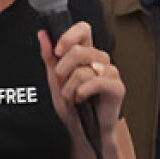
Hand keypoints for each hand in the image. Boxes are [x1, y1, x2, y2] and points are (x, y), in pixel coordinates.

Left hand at [38, 23, 123, 143]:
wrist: (83, 129)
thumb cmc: (72, 104)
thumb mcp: (54, 79)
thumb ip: (49, 56)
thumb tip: (42, 34)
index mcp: (86, 53)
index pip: (83, 29)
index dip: (69, 36)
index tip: (57, 52)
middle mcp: (99, 59)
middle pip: (78, 50)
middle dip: (62, 71)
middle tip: (63, 83)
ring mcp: (110, 72)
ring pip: (83, 71)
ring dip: (70, 88)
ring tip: (72, 96)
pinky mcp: (117, 87)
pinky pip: (96, 82)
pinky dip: (82, 93)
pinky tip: (81, 99)